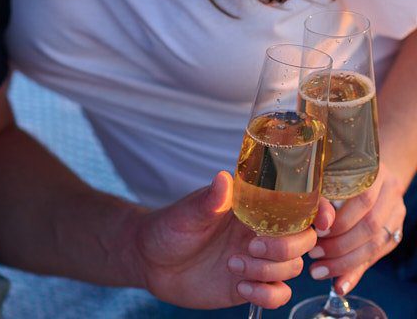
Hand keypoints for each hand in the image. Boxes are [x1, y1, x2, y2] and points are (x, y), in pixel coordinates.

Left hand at [129, 171, 334, 309]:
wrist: (152, 262)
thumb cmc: (169, 227)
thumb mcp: (186, 213)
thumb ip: (209, 200)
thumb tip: (223, 179)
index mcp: (251, 204)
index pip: (295, 201)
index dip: (317, 208)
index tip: (322, 220)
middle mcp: (260, 229)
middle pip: (303, 238)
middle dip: (286, 246)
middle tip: (251, 247)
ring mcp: (258, 258)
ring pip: (292, 266)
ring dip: (269, 269)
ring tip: (234, 266)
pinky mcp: (251, 284)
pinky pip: (279, 293)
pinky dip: (267, 294)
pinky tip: (241, 287)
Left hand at [308, 162, 406, 295]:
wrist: (372, 172)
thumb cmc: (343, 171)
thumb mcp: (330, 175)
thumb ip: (325, 198)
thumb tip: (319, 223)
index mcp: (375, 172)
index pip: (363, 200)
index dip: (340, 219)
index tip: (317, 231)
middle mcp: (391, 192)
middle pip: (370, 226)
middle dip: (339, 244)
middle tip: (313, 253)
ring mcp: (396, 213)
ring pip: (375, 245)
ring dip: (345, 262)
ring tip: (319, 270)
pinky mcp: (396, 233)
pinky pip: (376, 257)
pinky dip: (355, 272)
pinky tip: (339, 284)